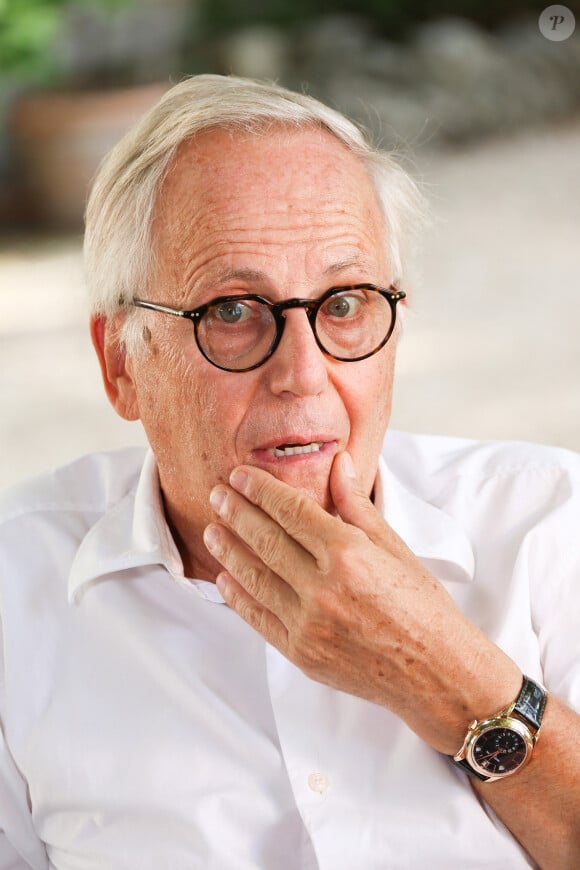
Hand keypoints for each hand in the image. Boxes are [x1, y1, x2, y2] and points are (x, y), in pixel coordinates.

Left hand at [203, 452, 520, 752]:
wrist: (436, 673)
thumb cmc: (423, 609)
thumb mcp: (395, 549)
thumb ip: (357, 507)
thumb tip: (339, 466)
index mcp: (349, 554)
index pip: (292, 511)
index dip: (262, 491)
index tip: (241, 477)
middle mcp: (324, 587)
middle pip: (266, 539)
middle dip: (236, 512)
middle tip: (217, 494)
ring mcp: (309, 623)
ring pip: (254, 577)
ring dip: (228, 550)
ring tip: (213, 530)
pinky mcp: (302, 653)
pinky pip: (258, 618)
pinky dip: (238, 596)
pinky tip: (225, 577)